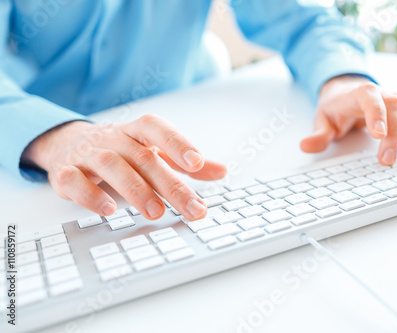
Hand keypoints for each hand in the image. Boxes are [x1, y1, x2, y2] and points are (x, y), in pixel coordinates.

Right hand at [22, 115, 226, 219]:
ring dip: (135, 190)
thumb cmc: (121, 149)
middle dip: (169, 184)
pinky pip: (74, 180)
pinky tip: (109, 210)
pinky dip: (91, 195)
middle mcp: (113, 139)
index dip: (176, 142)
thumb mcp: (153, 151)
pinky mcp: (66, 172)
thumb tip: (221, 171)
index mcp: (136, 131)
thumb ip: (184, 162)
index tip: (197, 163)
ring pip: (111, 166)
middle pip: (142, 157)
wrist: (68, 143)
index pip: (156, 129)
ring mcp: (88, 154)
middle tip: (192, 208)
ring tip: (156, 212)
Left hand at [300, 76, 396, 163]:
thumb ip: (318, 134)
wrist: (345, 90)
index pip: (369, 99)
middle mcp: (382, 94)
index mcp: (359, 95)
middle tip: (388, 159)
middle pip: (394, 107)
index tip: (377, 133)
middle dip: (394, 133)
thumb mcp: (323, 120)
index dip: (375, 114)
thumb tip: (304, 146)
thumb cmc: (336, 108)